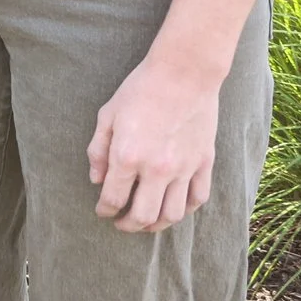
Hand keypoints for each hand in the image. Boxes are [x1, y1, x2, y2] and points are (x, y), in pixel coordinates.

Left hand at [87, 54, 220, 231]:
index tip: (102, 212)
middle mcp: (157, 169)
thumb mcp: (107, 116)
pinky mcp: (204, 163)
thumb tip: (96, 180)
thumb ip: (98, 151)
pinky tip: (174, 208)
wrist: (183, 74)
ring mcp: (184, 168)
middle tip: (121, 223)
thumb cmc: (140, 90)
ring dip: (156, 225)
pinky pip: (197, 199)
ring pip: (172, 214)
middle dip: (128, 225)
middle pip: (143, 216)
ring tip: (146, 222)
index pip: (113, 199)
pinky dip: (185, 210)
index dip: (104, 210)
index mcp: (128, 157)